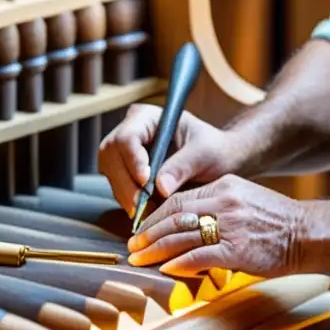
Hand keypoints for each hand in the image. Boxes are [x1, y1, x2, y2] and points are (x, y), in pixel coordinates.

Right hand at [97, 104, 240, 216]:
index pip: (128, 136)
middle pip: (112, 156)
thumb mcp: (204, 153)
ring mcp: (125, 152)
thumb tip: (161, 187)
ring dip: (127, 195)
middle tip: (143, 206)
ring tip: (149, 213)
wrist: (217, 161)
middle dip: (127, 183)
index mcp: (148, 117)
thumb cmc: (213, 149)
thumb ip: (182, 166)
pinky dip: (130, 202)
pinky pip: (119, 187)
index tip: (146, 181)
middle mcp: (131, 131)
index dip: (133, 160)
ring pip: (112, 173)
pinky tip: (147, 213)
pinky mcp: (126, 171)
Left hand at [126, 174, 305, 277]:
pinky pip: (199, 255)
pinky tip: (167, 269)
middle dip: (148, 232)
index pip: (178, 198)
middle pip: (174, 215)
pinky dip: (179, 263)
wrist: (309, 233)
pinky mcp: (237, 249)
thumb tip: (187, 223)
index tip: (141, 228)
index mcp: (224, 186)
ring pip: (181, 235)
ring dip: (155, 249)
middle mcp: (224, 202)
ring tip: (140, 260)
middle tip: (132, 246)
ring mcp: (231, 225)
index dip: (155, 215)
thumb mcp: (245, 199)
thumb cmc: (278, 222)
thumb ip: (216, 205)